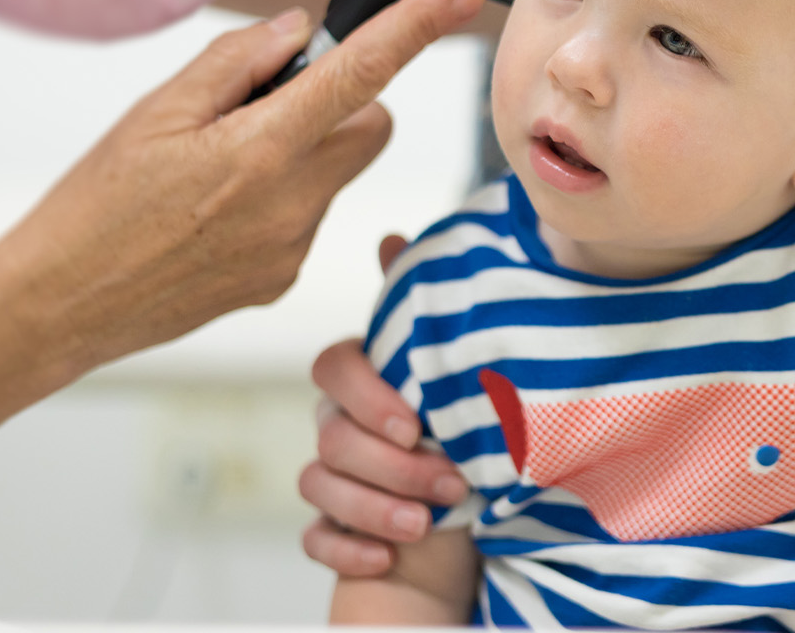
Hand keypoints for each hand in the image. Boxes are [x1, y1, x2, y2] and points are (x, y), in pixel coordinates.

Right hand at [0, 0, 484, 372]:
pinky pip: (308, 216)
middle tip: (264, 106)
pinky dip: (280, 200)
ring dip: (301, 154)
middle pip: (371, 126)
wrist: (60, 305)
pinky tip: (214, 215)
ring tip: (217, 172)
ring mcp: (293, 247)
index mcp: (262, 148)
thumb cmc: (95, 203)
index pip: (364, 73)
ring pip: (336, 172)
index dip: (418, 27)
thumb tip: (301, 31)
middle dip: (342, 104)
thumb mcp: (154, 111)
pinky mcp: (283, 280)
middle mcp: (294, 201)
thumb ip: (237, 62)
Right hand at [300, 236, 470, 576]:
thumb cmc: (464, 424)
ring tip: (425, 523)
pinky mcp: (335, 528)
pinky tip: (385, 556)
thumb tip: (391, 238)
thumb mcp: (454, 367)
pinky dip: (347, 548)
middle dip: (392, 465)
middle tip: (451, 482)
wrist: (480, 505)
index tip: (415, 424)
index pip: (334, 367)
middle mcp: (339, 424)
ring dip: (373, 508)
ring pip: (318, 485)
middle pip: (332, 435)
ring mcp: (333, 477)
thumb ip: (421, 312)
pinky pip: (314, 538)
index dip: (367, 396)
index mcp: (364, 379)